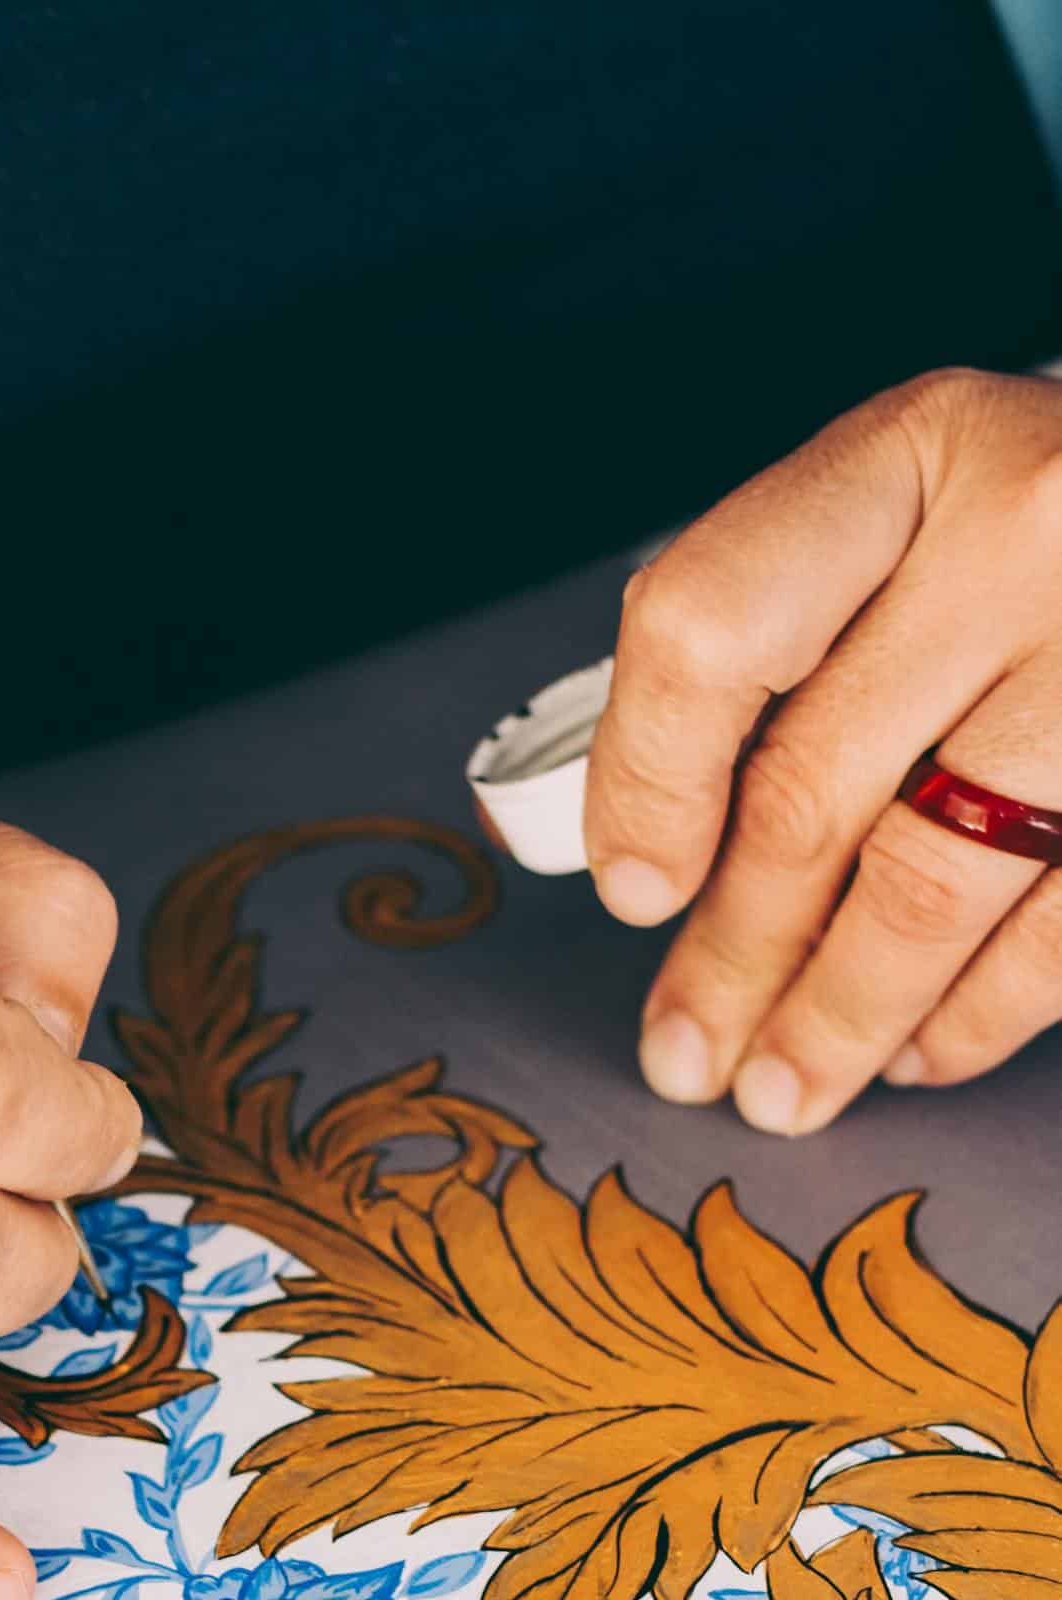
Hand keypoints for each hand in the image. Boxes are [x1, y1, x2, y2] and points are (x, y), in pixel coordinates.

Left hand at [584, 368, 1061, 1131]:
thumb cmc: (1035, 528)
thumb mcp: (902, 522)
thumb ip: (777, 652)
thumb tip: (656, 867)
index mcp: (906, 456)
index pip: (710, 630)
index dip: (647, 783)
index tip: (635, 891)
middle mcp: (1023, 534)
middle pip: (813, 791)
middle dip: (733, 956)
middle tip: (688, 1050)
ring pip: (931, 886)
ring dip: (839, 1018)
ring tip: (783, 1087)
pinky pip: (1058, 929)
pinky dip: (975, 1015)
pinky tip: (919, 1048)